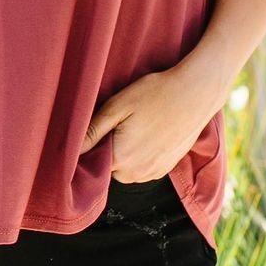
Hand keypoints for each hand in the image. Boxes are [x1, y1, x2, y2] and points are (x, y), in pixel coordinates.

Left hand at [80, 56, 222, 184]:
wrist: (196, 93)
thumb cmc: (155, 93)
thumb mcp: (118, 106)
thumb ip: (93, 132)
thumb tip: (70, 150)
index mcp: (121, 158)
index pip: (91, 165)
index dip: (89, 148)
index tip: (95, 130)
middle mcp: (137, 173)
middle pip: (108, 169)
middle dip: (108, 150)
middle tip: (117, 123)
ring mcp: (154, 172)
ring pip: (126, 170)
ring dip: (125, 154)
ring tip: (135, 126)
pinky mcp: (166, 168)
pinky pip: (143, 169)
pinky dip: (141, 156)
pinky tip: (148, 133)